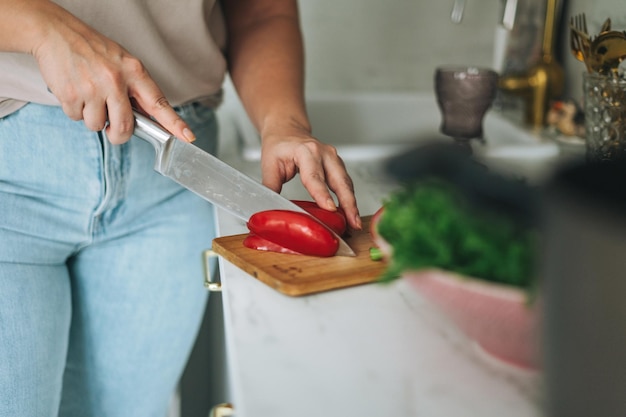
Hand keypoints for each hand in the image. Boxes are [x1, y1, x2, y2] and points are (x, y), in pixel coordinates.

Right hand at [30, 4, 193, 144]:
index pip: (159, 102)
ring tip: (88, 96)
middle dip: (118, 135)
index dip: (175, 123)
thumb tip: (146, 118)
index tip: (188, 136)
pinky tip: (75, 91)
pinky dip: (75, 110)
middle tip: (113, 129)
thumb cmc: (92, 50)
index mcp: (134, 71)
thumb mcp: (122, 62)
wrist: (56, 33)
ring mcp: (93, 89)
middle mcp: (115, 80)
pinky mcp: (71, 95)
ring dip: (92, 119)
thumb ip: (136, 89)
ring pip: (97, 126)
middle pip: (124, 127)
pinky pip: (76, 118)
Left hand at [260, 126, 361, 230]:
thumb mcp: (269, 165)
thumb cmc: (279, 146)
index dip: (323, 194)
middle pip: (339, 180)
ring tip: (354, 222)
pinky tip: (350, 213)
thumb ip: (270, 187)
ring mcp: (333, 158)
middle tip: (352, 222)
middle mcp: (324, 153)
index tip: (330, 209)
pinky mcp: (337, 165)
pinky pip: (346, 183)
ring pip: (346, 183)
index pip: (315, 176)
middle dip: (348, 203)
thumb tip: (268, 208)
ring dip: (352, 203)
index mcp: (306, 151)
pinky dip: (349, 198)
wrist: (287, 130)